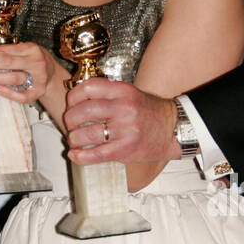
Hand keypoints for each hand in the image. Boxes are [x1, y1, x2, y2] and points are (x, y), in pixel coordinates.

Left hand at [0, 42, 51, 103]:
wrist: (52, 74)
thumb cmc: (32, 61)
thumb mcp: (17, 52)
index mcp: (30, 49)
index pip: (4, 51)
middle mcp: (36, 62)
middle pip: (8, 62)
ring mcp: (39, 78)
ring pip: (14, 78)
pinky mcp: (38, 92)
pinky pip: (23, 96)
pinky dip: (9, 94)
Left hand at [62, 77, 177, 164]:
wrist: (173, 130)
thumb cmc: (150, 113)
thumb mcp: (131, 94)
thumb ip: (108, 95)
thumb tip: (78, 101)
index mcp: (123, 91)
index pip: (88, 88)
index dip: (73, 97)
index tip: (71, 104)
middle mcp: (123, 108)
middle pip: (83, 111)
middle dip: (70, 119)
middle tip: (71, 124)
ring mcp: (125, 129)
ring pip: (86, 134)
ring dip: (73, 138)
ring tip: (74, 140)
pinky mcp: (126, 149)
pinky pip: (96, 154)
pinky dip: (80, 156)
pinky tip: (75, 155)